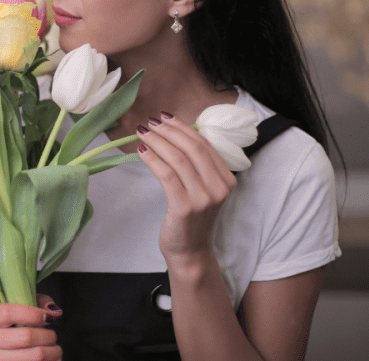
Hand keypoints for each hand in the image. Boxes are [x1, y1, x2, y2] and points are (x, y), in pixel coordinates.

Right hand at [0, 294, 62, 360]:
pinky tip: (50, 359)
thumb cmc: (10, 325)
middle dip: (48, 336)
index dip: (32, 314)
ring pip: (35, 356)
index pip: (7, 313)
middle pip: (25, 337)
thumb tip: (54, 312)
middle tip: (53, 336)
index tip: (48, 317)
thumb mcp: (18, 307)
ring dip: (52, 352)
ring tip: (54, 349)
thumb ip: (37, 302)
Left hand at [136, 112, 236, 263]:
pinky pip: (166, 174)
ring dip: (157, 141)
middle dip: (168, 131)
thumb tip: (175, 133)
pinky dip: (152, 159)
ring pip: (177, 158)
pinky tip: (141, 151)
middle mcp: (219, 187)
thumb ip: (197, 166)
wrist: (190, 252)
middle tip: (150, 122)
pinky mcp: (184, 206)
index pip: (204, 144)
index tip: (166, 117)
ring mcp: (203, 198)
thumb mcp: (203, 189)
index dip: (183, 127)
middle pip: (192, 148)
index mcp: (227, 179)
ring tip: (142, 132)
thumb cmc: (193, 218)